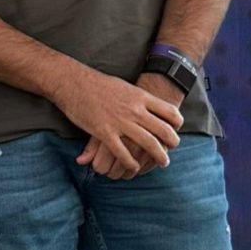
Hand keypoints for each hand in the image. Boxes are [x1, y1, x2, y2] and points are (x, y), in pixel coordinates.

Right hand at [54, 65, 180, 177]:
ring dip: (159, 155)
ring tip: (163, 162)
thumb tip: (146, 103)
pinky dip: (132, 163)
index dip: (177, 123)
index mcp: (140, 97)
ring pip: (149, 143)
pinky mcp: (105, 133)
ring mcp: (120, 122)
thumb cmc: (97, 83)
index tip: (176, 129)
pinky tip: (134, 167)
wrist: (73, 82)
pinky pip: (123, 153)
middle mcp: (134, 110)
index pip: (169, 112)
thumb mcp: (123, 86)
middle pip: (163, 130)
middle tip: (172, 149)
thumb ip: (136, 97)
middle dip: (172, 142)